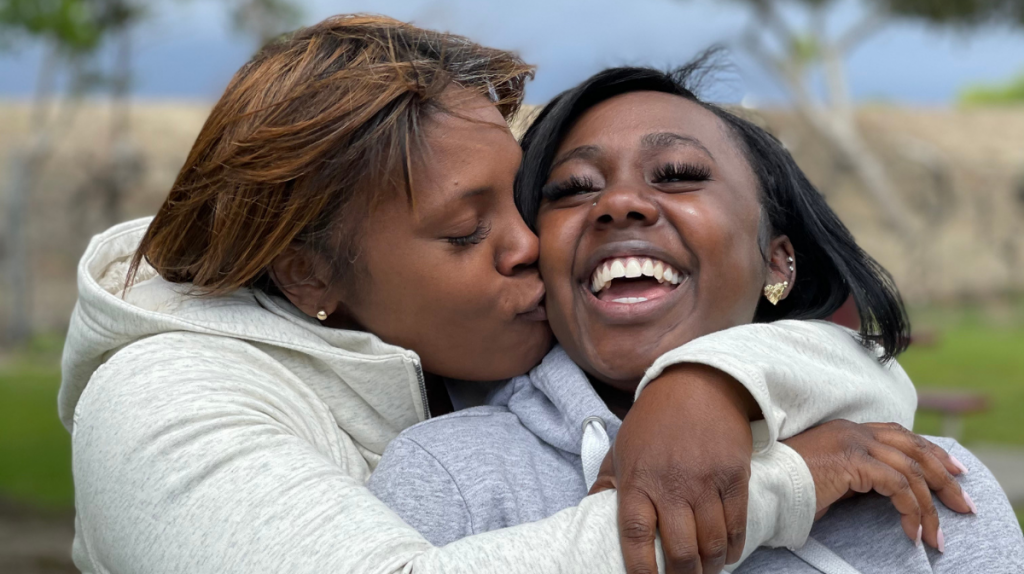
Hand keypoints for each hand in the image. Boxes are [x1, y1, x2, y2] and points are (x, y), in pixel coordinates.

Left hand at [590, 364, 758, 573]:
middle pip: (680, 549)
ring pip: (711, 543)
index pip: (635, 535)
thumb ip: (607, 482)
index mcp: (637, 480)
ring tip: (704, 572)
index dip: (640, 569)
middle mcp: (671, 484)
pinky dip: (733, 548)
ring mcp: (705, 481)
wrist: (697, 386)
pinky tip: (726, 556)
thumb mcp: (621, 448)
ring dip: (709, 568)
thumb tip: (590, 511)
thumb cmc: (654, 422)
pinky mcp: (733, 476)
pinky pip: (737, 524)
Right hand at [782, 420, 973, 550]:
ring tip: (937, 535)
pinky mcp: (853, 461)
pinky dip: (911, 510)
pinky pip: (898, 485)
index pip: (900, 435)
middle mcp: (854, 430)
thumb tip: (886, 495)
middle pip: (915, 447)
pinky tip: (911, 531)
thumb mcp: (830, 480)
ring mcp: (854, 442)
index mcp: (848, 430)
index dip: (931, 452)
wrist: (764, 485)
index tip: (953, 471)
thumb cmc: (788, 488)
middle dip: (945, 477)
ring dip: (930, 505)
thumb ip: (857, 478)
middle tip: (963, 504)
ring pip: (912, 469)